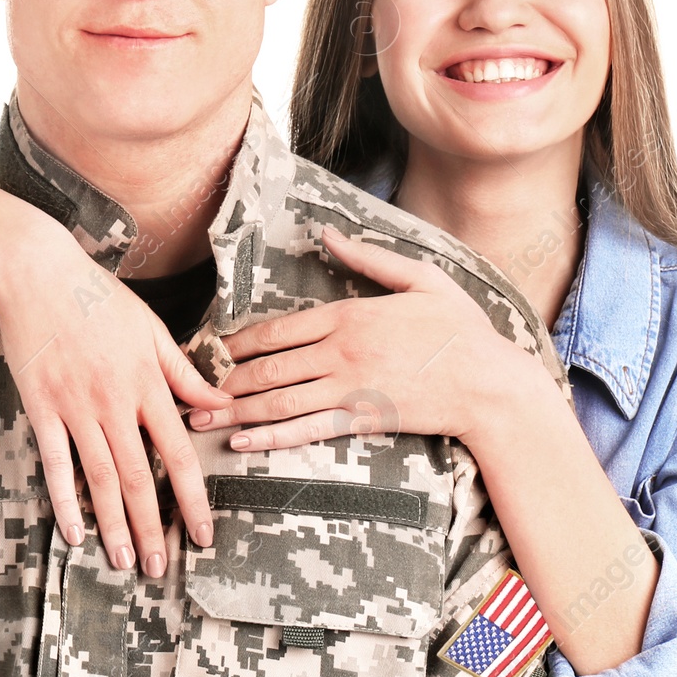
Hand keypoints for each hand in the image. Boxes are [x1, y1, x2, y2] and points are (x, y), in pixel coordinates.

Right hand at [0, 223, 228, 573]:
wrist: (38, 273)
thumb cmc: (98, 298)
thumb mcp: (152, 329)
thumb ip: (185, 374)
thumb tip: (221, 406)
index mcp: (149, 384)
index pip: (180, 454)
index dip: (194, 499)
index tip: (203, 534)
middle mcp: (115, 403)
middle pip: (141, 478)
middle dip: (153, 528)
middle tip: (160, 568)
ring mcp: (76, 408)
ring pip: (101, 479)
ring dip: (114, 526)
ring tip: (125, 562)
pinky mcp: (41, 408)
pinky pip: (56, 464)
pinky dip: (66, 502)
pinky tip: (75, 533)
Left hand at [188, 226, 526, 448]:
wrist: (491, 383)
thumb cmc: (460, 329)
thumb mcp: (421, 278)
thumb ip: (369, 258)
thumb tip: (328, 235)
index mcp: (348, 315)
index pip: (276, 329)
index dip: (236, 342)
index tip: (208, 350)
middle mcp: (340, 352)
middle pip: (267, 367)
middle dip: (221, 380)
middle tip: (185, 389)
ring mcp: (349, 388)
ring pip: (277, 400)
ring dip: (234, 410)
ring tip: (198, 419)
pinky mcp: (361, 419)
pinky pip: (306, 429)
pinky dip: (270, 437)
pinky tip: (242, 442)